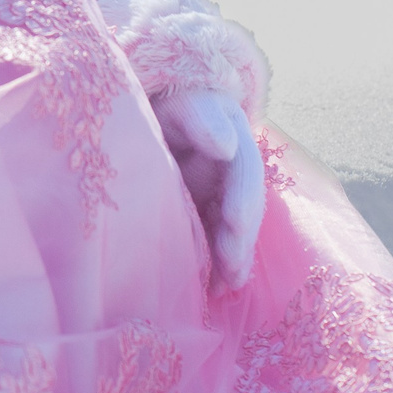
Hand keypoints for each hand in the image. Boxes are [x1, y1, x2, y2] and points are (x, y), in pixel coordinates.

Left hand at [150, 88, 264, 289]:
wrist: (148, 113)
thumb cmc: (162, 103)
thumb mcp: (180, 105)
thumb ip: (201, 119)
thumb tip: (226, 144)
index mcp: (233, 139)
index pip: (244, 170)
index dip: (243, 197)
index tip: (234, 221)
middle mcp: (233, 170)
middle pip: (244, 206)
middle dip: (239, 238)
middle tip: (231, 268)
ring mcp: (221, 192)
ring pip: (234, 228)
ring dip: (233, 258)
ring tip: (226, 286)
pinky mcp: (206, 212)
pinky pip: (218, 239)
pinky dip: (219, 263)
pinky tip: (215, 288)